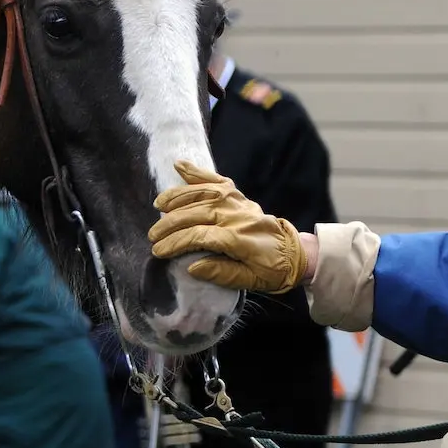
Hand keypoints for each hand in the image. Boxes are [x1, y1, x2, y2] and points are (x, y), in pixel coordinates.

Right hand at [148, 160, 306, 294]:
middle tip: (152, 235)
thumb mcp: (249, 281)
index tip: (159, 251)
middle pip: (196, 213)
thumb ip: (221, 274)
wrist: (294, 252)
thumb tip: (191, 267)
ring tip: (158, 205)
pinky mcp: (238, 195)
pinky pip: (216, 180)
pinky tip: (178, 165)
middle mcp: (237, 215)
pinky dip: (196, 172)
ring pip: (202, 193)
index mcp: (240, 238)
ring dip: (177, 197)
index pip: (200, 236)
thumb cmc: (271, 271)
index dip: (176, 243)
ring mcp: (238, 202)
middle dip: (170, 223)